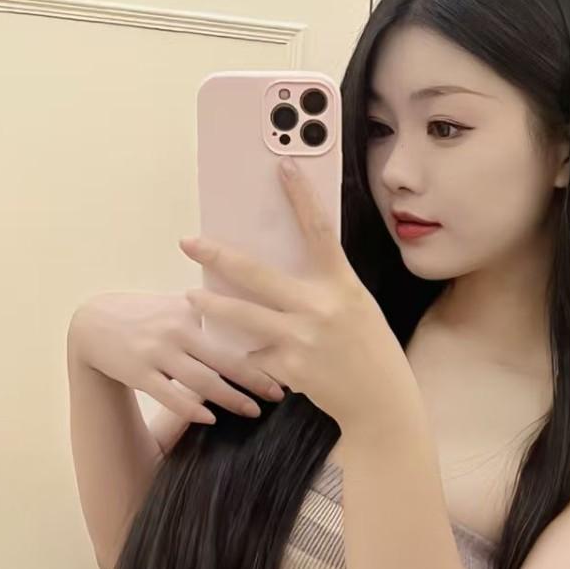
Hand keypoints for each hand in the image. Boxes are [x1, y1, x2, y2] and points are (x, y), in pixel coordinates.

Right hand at [68, 292, 285, 424]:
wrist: (92, 322)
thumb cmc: (143, 314)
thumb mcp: (174, 305)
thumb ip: (207, 314)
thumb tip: (251, 320)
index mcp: (190, 311)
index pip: (233, 332)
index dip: (261, 348)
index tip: (288, 360)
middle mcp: (175, 331)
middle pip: (224, 359)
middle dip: (255, 378)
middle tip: (281, 394)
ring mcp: (156, 353)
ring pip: (201, 381)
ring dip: (230, 398)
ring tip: (253, 411)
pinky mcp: (138, 373)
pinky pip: (169, 395)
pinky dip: (191, 408)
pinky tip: (210, 418)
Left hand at [179, 160, 418, 433]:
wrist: (381, 402)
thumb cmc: (369, 350)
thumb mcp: (356, 308)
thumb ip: (322, 289)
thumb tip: (280, 275)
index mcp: (342, 285)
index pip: (319, 230)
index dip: (301, 196)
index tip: (284, 166)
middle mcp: (320, 307)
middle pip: (257, 274)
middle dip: (217, 256)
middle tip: (189, 243)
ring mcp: (301, 338)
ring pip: (242, 315)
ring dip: (212, 304)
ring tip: (192, 295)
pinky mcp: (288, 367)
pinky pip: (255, 355)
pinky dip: (252, 356)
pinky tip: (256, 360)